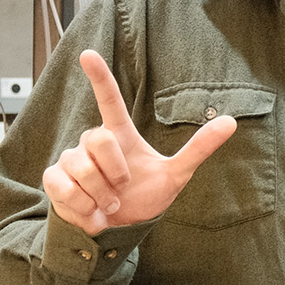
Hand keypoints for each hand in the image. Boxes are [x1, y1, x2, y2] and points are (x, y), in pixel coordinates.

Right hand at [41, 49, 236, 235]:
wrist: (118, 231)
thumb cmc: (143, 197)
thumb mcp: (175, 174)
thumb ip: (199, 148)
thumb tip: (231, 121)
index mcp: (120, 134)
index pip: (109, 100)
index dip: (100, 77)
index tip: (88, 54)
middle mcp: (92, 141)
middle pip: (100, 141)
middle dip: (115, 172)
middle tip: (122, 189)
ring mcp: (71, 159)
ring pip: (83, 168)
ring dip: (101, 195)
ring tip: (108, 203)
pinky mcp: (54, 180)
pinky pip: (65, 188)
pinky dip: (83, 207)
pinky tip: (91, 212)